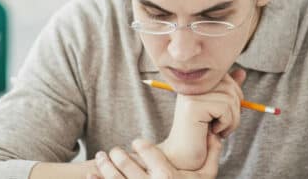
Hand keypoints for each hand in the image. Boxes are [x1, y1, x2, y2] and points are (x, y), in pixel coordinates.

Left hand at [91, 134, 221, 178]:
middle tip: (113, 150)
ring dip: (105, 166)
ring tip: (100, 157)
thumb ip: (211, 156)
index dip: (143, 147)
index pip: (152, 156)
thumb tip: (216, 133)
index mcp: (170, 178)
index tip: (137, 141)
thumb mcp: (205, 178)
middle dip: (118, 155)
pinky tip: (91, 176)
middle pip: (129, 166)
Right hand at [161, 69, 245, 169]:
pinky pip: (225, 109)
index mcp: (197, 83)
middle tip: (223, 125)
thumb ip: (228, 91)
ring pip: (230, 99)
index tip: (224, 115)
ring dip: (231, 120)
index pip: (227, 78)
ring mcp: (191, 94)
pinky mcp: (193, 106)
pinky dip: (225, 124)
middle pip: (230, 87)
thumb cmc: (203, 133)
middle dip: (235, 109)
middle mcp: (192, 85)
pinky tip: (213, 131)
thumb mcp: (219, 110)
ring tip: (218, 129)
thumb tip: (242, 72)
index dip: (234, 97)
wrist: (185, 156)